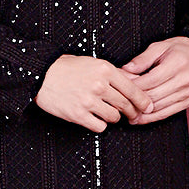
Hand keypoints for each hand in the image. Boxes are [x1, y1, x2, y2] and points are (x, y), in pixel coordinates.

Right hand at [35, 54, 152, 131]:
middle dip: (132, 112)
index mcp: (105, 69)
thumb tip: (132, 85)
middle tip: (133, 115)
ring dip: (114, 117)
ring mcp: (89, 101)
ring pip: (114, 117)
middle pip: (125, 105)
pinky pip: (100, 126)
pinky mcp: (78, 114)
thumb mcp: (92, 63)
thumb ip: (111, 74)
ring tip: (108, 113)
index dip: (143, 101)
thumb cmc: (65, 67)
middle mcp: (99, 85)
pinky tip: (95, 118)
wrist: (40, 75)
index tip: (148, 107)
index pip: (132, 89)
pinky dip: (100, 124)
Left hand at [120, 37, 188, 123]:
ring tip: (125, 111)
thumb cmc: (178, 50)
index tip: (119, 85)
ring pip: (158, 107)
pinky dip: (151, 118)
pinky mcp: (187, 103)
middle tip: (119, 99)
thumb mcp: (160, 47)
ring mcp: (186, 94)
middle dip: (134, 99)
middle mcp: (183, 81)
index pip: (149, 80)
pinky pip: (166, 114)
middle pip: (153, 95)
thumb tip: (125, 70)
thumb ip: (142, 59)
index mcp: (177, 64)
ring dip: (140, 112)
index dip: (132, 85)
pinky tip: (139, 118)